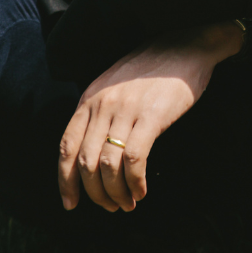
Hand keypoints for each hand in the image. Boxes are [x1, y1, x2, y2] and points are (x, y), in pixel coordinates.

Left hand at [58, 25, 240, 212]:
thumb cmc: (152, 70)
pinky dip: (135, 182)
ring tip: (127, 203)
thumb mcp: (114, 85)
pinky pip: (134, 160)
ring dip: (116, 193)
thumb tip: (90, 155)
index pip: (66, 147)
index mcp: (89, 98)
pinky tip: (141, 191)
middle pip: (86, 162)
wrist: (186, 45)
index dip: (65, 181)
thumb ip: (99, 112)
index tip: (70, 204)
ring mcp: (126, 110)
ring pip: (108, 165)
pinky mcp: (151, 117)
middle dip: (96, 193)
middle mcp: (102, 104)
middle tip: (111, 207)